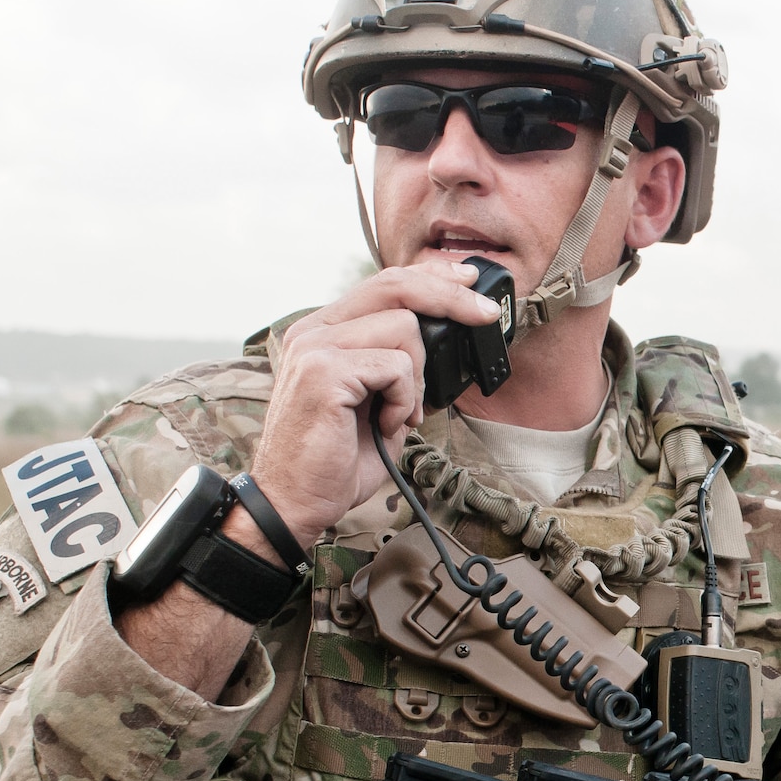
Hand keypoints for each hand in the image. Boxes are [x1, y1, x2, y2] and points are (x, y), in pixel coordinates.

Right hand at [251, 260, 501, 539]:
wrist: (295, 501)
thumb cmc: (337, 460)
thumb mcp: (378, 402)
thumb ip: (400, 368)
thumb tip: (450, 343)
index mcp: (324, 332)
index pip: (384, 283)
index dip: (432, 278)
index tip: (470, 281)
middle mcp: (314, 330)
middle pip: (397, 285)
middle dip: (451, 297)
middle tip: (485, 315)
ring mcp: (315, 347)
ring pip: (404, 327)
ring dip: (417, 377)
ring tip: (398, 414)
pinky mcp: (322, 371)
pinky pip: (395, 366)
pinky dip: (404, 400)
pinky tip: (385, 424)